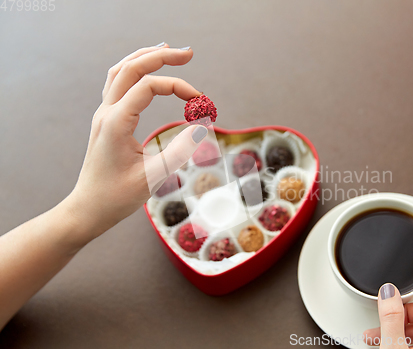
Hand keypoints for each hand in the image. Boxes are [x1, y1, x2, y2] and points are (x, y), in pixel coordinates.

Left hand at [63, 43, 206, 246]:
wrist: (88, 209)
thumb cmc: (116, 197)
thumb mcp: (153, 177)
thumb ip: (179, 151)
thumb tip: (202, 127)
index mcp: (116, 123)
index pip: (148, 87)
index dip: (178, 87)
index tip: (200, 103)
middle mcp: (106, 112)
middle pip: (131, 68)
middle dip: (160, 56)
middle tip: (189, 53)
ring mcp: (103, 115)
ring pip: (120, 71)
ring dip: (144, 57)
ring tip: (168, 51)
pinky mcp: (106, 121)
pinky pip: (117, 84)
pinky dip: (134, 70)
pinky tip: (147, 72)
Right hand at [363, 284, 412, 348]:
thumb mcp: (394, 346)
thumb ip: (390, 316)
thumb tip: (388, 291)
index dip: (403, 309)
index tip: (389, 315)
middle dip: (397, 325)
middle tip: (379, 332)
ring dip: (400, 337)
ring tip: (380, 342)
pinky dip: (410, 347)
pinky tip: (392, 348)